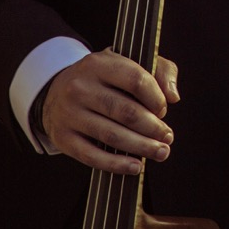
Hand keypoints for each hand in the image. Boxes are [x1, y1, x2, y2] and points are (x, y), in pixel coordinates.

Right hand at [40, 49, 180, 173]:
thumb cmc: (103, 78)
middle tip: (168, 137)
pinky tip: (136, 167)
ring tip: (161, 152)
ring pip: (111, 135)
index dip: (155, 97)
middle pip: (125, 111)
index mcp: (99, 63)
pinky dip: (117, 164)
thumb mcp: (127, 61)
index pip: (135, 80)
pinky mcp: (63, 138)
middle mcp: (81, 87)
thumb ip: (159, 70)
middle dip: (153, 127)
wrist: (56, 92)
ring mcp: (69, 114)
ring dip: (141, 147)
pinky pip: (92, 156)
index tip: (164, 109)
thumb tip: (173, 96)